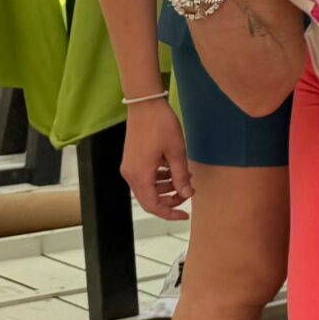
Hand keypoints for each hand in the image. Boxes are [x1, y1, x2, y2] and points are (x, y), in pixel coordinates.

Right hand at [120, 96, 193, 218]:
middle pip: (150, 198)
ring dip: (166, 187)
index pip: (153, 206)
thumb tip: (187, 194)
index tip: (185, 215)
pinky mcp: (132, 160)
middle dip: (170, 199)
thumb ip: (181, 176)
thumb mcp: (177, 152)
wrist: (145, 105)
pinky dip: (160, 177)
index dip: (169, 213)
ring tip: (185, 176)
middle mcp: (130, 174)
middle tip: (189, 191)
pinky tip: (174, 168)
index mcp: (140, 175)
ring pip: (148, 188)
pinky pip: (146, 177)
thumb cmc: (161, 125)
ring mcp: (129, 167)